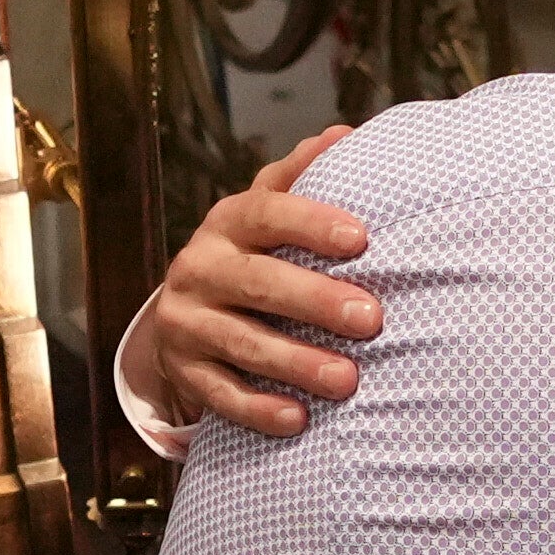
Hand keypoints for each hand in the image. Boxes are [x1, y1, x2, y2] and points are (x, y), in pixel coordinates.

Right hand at [125, 128, 383, 443]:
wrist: (183, 314)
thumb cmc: (250, 255)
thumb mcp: (266, 212)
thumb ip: (301, 177)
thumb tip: (344, 136)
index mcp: (227, 223)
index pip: (267, 213)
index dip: (311, 223)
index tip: (362, 238)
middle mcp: (199, 267)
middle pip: (257, 282)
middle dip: (316, 301)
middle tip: (371, 319)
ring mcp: (186, 322)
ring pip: (241, 343)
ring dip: (296, 362)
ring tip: (347, 380)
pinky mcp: (183, 370)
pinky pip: (220, 394)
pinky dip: (259, 408)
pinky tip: (298, 419)